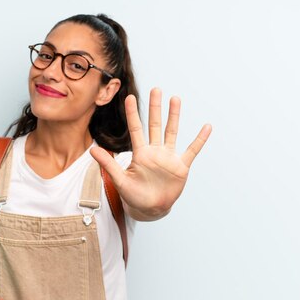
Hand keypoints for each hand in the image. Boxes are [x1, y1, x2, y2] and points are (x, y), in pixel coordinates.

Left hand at [91, 88, 211, 220]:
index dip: (133, 114)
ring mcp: (169, 157)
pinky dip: (200, 139)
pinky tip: (207, 126)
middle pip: (155, 125)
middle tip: (156, 89)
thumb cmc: (134, 196)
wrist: (151, 209)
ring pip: (172, 132)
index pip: (136, 129)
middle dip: (155, 108)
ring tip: (175, 99)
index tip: (130, 97)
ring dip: (174, 116)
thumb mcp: (120, 180)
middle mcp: (155, 151)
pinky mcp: (181, 166)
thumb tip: (91, 149)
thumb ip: (108, 164)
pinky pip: (192, 150)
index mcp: (140, 153)